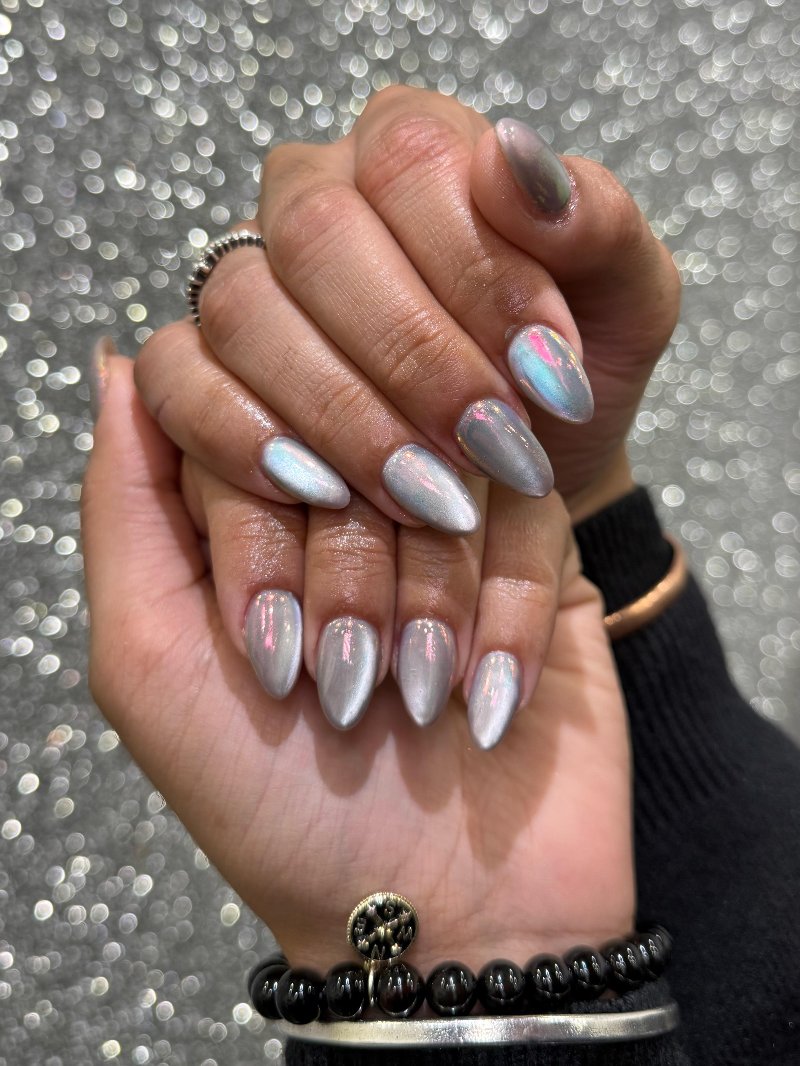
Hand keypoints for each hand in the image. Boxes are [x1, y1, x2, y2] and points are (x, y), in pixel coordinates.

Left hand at [83, 358, 633, 970]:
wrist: (442, 910)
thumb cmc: (277, 806)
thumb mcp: (149, 663)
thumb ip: (122, 508)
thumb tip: (115, 362)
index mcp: (238, 508)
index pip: (223, 401)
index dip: (248, 519)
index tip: (265, 641)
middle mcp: (338, 492)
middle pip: (337, 421)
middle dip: (339, 572)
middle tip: (341, 685)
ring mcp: (443, 510)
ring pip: (438, 460)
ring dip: (422, 605)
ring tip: (411, 702)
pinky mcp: (535, 545)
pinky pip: (527, 511)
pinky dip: (499, 616)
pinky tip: (482, 701)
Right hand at [134, 85, 679, 531]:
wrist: (526, 463)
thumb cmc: (567, 374)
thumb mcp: (625, 300)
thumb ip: (595, 222)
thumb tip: (516, 160)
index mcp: (413, 147)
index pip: (412, 162)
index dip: (477, 270)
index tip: (546, 373)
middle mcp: (313, 197)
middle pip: (317, 236)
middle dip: (412, 357)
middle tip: (491, 447)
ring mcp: (244, 277)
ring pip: (244, 309)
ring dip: (341, 412)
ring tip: (426, 492)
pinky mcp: (200, 362)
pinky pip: (179, 378)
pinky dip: (243, 437)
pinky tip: (322, 492)